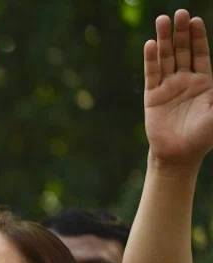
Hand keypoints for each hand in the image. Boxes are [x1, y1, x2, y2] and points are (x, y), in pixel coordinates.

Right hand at [144, 10, 212, 167]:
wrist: (180, 155)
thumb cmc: (204, 135)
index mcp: (204, 83)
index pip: (200, 54)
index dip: (198, 37)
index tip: (196, 21)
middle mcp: (185, 81)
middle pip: (182, 51)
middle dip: (181, 32)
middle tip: (180, 13)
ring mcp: (168, 87)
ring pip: (166, 58)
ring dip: (165, 40)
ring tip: (162, 21)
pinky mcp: (153, 97)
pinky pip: (153, 74)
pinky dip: (151, 59)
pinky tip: (151, 44)